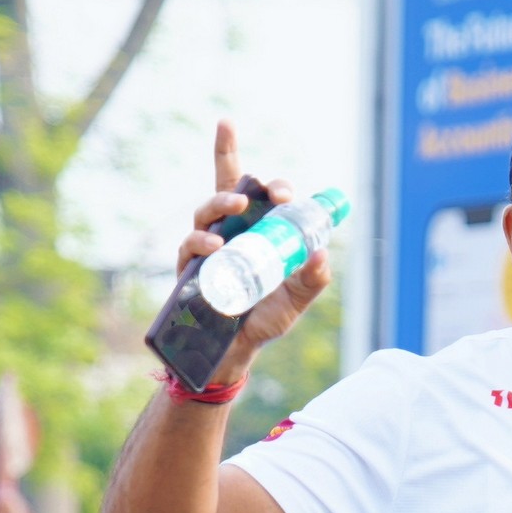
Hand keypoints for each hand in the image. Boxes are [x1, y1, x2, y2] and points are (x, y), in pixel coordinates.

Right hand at [174, 120, 336, 388]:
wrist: (239, 349)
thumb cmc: (267, 317)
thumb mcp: (297, 298)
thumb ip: (313, 278)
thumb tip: (321, 254)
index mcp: (258, 230)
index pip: (263, 195)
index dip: (274, 187)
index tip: (286, 196)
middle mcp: (231, 230)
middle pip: (226, 185)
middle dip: (232, 163)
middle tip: (265, 190)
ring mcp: (208, 246)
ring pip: (207, 211)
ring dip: (221, 202)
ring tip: (238, 205)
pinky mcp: (191, 267)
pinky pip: (190, 245)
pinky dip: (201, 240)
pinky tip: (216, 244)